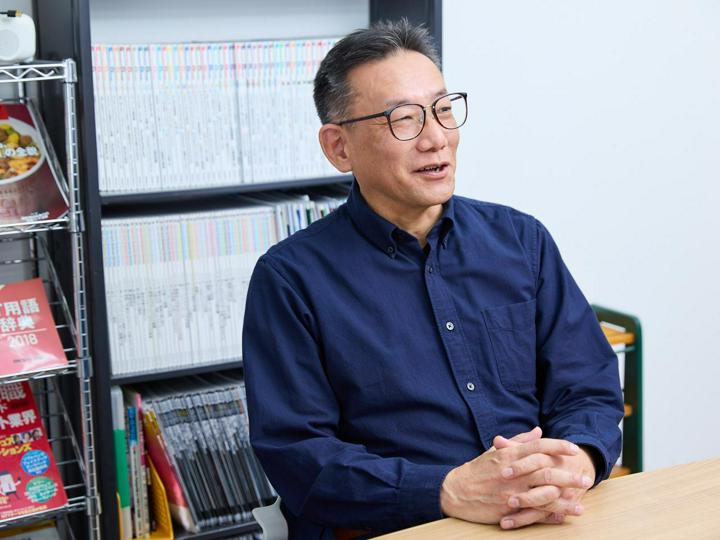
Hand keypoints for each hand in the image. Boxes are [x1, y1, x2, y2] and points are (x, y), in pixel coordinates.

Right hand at [440, 429, 590, 526]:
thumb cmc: (476, 470)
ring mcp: (510, 491)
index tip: (574, 449)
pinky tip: (562, 516)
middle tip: (586, 478)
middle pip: (546, 471)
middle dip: (568, 475)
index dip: (558, 446)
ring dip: (565, 499)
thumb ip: (518, 441)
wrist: (456, 491)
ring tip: (581, 503)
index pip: (538, 447)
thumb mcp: (495, 451)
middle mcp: (512, 472)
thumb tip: (537, 431)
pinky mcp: (507, 508)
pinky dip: (549, 514)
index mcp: (509, 455)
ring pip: (543, 494)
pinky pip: (533, 512)